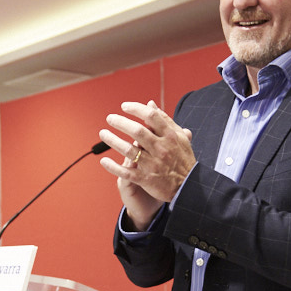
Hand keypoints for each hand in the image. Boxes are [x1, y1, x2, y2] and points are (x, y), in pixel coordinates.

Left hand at [99, 101, 194, 227]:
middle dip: (120, 122)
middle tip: (110, 118)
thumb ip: (165, 120)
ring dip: (112, 141)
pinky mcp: (146, 178)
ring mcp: (153, 164)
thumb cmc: (183, 159)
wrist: (188, 187)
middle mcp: (161, 149)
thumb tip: (150, 104)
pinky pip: (126, 172)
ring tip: (103, 133)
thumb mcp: (179, 137)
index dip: (136, 108)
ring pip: (128, 150)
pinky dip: (113, 167)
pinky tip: (103, 161)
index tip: (124, 106)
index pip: (151, 116)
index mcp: (170, 136)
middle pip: (137, 131)